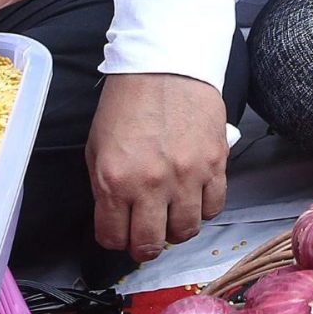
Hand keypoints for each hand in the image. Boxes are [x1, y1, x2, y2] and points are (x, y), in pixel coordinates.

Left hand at [88, 73, 229, 259]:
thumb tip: (115, 219)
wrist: (166, 66)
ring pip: (186, 231)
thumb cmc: (128, 102)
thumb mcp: (97, 147)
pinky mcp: (215, 164)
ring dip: (176, 230)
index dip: (114, 240)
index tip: (119, 234)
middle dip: (144, 247)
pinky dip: (203, 209)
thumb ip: (104, 188)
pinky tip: (193, 197)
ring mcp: (187, 176)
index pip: (113, 237)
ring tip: (171, 215)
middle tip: (145, 238)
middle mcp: (151, 183)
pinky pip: (213, 207)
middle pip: (150, 244)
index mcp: (114, 179)